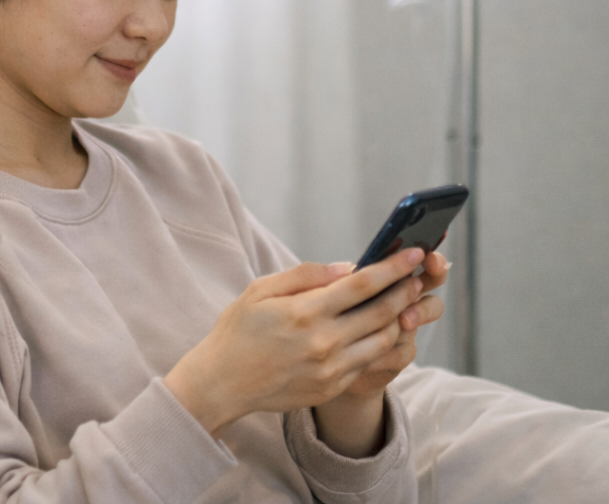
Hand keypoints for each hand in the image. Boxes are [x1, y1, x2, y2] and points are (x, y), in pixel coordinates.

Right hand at [163, 248, 426, 441]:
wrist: (223, 382)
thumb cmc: (239, 329)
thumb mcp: (260, 290)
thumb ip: (304, 275)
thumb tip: (345, 268)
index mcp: (305, 312)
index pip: (361, 285)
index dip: (391, 267)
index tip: (412, 253)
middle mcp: (323, 342)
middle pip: (381, 313)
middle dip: (405, 290)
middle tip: (418, 275)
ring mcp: (331, 369)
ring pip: (383, 340)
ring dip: (399, 318)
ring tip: (404, 301)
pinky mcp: (332, 387)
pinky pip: (369, 362)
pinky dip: (380, 342)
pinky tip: (380, 328)